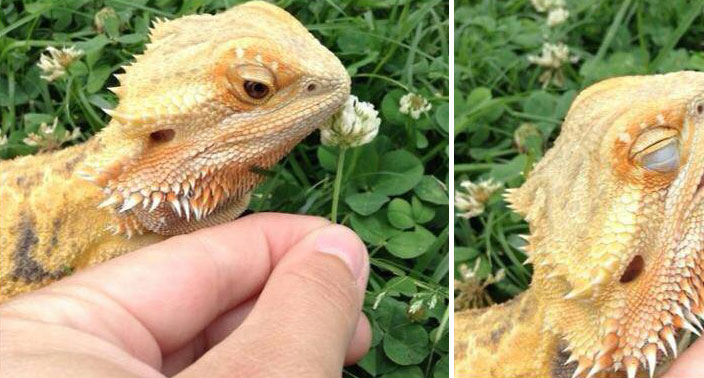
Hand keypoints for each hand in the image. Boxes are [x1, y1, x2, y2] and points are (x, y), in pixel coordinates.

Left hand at [0, 213, 370, 376]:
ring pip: (193, 359)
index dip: (287, 248)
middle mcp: (49, 363)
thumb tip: (342, 247)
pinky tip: (287, 373)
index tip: (353, 257)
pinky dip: (242, 376)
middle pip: (195, 311)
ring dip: (272, 350)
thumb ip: (299, 313)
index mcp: (49, 336)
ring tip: (332, 354)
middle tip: (353, 325)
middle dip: (287, 309)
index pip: (193, 261)